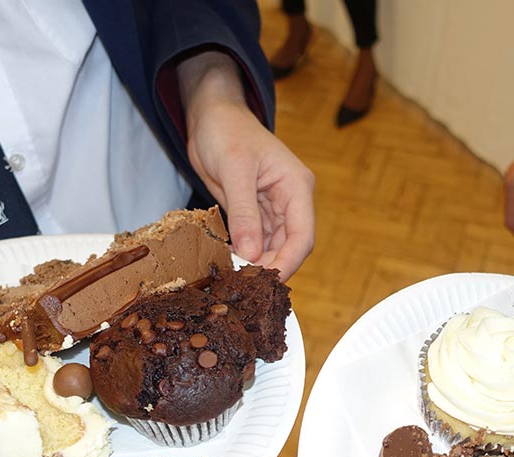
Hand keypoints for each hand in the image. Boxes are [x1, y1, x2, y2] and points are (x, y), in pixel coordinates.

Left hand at [179, 51, 314, 280]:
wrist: (211, 115)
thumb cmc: (226, 131)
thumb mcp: (234, 170)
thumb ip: (244, 213)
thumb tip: (251, 254)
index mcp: (297, 187)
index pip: (302, 235)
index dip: (289, 262)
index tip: (268, 281)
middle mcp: (291, 200)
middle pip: (291, 245)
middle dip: (272, 266)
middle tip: (246, 284)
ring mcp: (274, 206)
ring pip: (274, 245)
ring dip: (259, 262)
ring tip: (237, 278)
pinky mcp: (256, 210)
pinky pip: (256, 238)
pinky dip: (246, 252)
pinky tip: (232, 262)